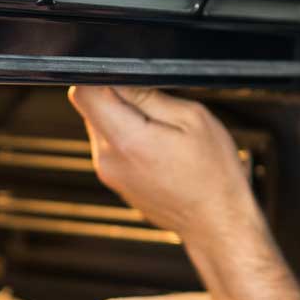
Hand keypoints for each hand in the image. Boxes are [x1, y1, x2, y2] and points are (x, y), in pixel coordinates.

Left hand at [67, 86, 261, 247]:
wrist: (215, 221)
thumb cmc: (213, 174)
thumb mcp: (192, 118)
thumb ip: (149, 96)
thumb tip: (120, 78)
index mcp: (127, 140)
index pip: (84, 93)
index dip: (104, 78)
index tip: (130, 81)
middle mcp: (108, 160)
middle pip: (90, 108)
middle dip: (118, 99)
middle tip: (157, 111)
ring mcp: (108, 173)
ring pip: (101, 125)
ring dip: (124, 119)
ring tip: (162, 134)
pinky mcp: (114, 182)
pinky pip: (111, 146)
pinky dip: (128, 139)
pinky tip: (158, 150)